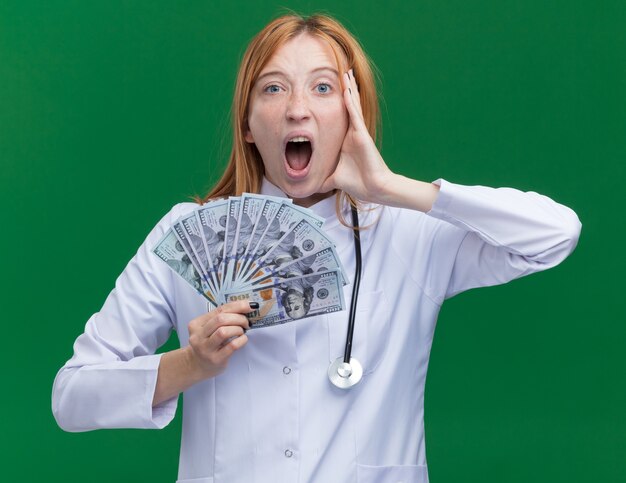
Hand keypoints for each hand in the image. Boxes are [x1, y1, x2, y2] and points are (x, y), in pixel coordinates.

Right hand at [186, 300, 252, 378]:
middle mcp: (198, 336)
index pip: (219, 310)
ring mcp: (206, 349)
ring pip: (223, 332)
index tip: (250, 305)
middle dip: (238, 318)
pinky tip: (243, 339)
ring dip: (238, 329)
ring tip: (242, 331)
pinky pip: (232, 346)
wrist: (199, 365)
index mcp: (196, 324)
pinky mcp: (215, 359)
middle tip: (246, 322)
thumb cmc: (208, 344)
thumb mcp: (209, 329)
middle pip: (220, 320)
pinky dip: (241, 340)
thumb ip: (221, 318)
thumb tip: (244, 307)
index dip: (237, 306)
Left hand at [320, 69, 394, 202]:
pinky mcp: (362, 134)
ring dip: (349, 89)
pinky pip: (354, 115)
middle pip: (348, 107)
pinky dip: (351, 102)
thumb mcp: (333, 178)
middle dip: (346, 90)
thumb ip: (323, 179)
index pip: (340, 117)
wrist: (372, 189)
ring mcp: (358, 132)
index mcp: (346, 140)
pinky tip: (347, 89)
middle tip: (342, 73)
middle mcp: (353, 133)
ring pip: (353, 106)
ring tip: (346, 73)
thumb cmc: (357, 183)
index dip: (338, 103)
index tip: (332, 91)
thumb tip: (310, 187)